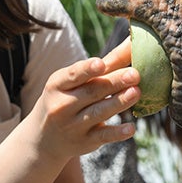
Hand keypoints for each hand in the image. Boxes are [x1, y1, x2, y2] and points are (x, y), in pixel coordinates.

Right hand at [31, 37, 139, 159]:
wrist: (44, 138)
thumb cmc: (68, 97)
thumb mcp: (77, 80)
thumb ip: (109, 62)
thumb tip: (134, 40)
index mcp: (58, 84)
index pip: (73, 75)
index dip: (87, 69)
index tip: (100, 63)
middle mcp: (63, 105)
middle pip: (92, 91)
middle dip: (114, 82)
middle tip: (135, 74)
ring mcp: (74, 125)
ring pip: (99, 112)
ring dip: (119, 103)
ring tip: (137, 92)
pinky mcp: (86, 141)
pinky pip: (103, 136)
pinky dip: (117, 133)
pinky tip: (131, 128)